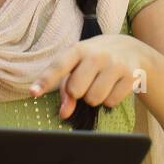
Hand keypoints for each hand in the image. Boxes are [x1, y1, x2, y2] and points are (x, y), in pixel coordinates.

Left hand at [29, 34, 146, 119]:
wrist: (130, 49)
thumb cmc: (95, 60)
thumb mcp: (78, 66)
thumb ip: (65, 89)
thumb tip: (64, 113)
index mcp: (78, 50)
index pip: (58, 66)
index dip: (45, 81)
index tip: (33, 93)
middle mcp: (97, 55)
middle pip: (75, 90)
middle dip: (78, 93)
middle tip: (86, 83)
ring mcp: (115, 65)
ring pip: (94, 99)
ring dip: (94, 98)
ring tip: (100, 84)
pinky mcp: (131, 76)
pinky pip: (111, 102)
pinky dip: (109, 99)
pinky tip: (113, 86)